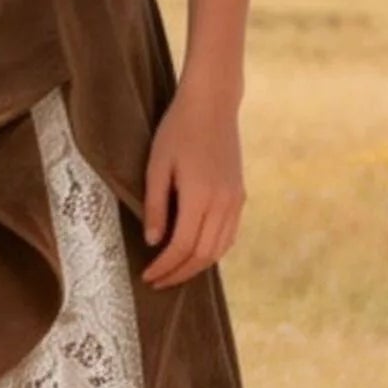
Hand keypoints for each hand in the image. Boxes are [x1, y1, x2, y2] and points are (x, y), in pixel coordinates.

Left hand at [141, 84, 246, 287]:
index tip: (147, 276)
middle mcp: (223, 203)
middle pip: (202, 255)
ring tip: (173, 273)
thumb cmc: (178, 131)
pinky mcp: (240, 196)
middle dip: (178, 274)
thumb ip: (155, 206)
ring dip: (196, 267)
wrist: (213, 104)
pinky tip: (194, 254)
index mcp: (201, 196)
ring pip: (219, 250)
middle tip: (157, 282)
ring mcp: (235, 201)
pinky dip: (211, 252)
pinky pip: (228, 236)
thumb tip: (152, 243)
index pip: (182, 247)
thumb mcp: (156, 166)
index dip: (164, 267)